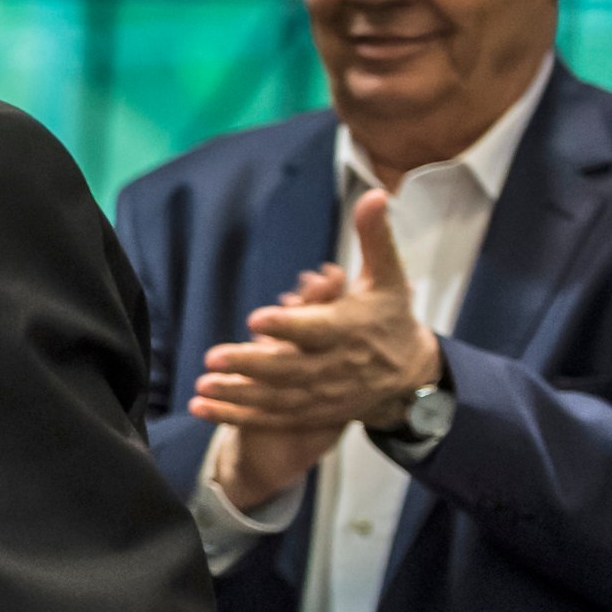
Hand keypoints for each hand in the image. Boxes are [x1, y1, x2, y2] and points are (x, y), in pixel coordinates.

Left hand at [193, 189, 439, 437]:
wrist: (410, 374)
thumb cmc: (390, 316)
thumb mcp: (388, 276)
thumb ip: (375, 237)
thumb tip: (377, 193)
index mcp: (349, 329)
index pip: (317, 329)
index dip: (289, 325)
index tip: (256, 318)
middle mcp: (334, 365)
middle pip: (290, 368)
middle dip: (251, 364)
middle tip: (212, 356)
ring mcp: (322, 394)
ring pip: (276, 398)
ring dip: (237, 395)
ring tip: (201, 387)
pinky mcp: (311, 413)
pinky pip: (271, 417)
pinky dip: (236, 416)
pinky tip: (201, 408)